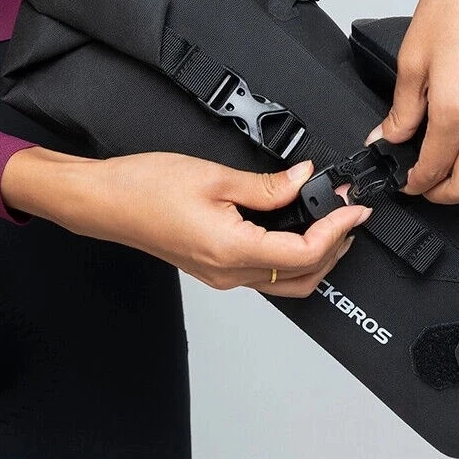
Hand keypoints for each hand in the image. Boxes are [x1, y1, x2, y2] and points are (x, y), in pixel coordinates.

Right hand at [1, 149, 370, 296]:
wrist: (105, 202)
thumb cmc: (144, 189)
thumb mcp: (214, 177)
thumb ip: (266, 184)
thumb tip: (303, 179)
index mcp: (232, 250)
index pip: (304, 252)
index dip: (337, 230)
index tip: (354, 208)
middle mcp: (229, 273)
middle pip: (303, 277)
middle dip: (336, 247)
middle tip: (350, 214)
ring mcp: (222, 276)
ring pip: (286, 281)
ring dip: (317, 256)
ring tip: (331, 221)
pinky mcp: (215, 268)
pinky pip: (266, 273)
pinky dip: (292, 256)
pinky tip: (296, 228)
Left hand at [366, 0, 458, 203]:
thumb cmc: (455, 3)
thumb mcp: (412, 59)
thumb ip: (401, 110)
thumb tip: (388, 138)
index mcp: (458, 106)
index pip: (434, 167)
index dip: (415, 183)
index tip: (406, 181)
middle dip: (443, 195)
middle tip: (427, 187)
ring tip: (456, 182)